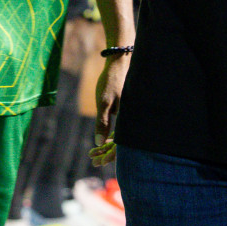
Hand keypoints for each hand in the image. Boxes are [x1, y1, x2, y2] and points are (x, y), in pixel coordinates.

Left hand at [90, 51, 129, 166]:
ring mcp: (132, 116)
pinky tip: (104, 139)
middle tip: (93, 161)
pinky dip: (112, 135)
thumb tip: (99, 143)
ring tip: (94, 152)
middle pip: (122, 144)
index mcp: (130, 120)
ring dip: (108, 146)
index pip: (121, 145)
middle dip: (107, 154)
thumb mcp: (104, 102)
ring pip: (121, 137)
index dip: (109, 156)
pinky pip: (122, 128)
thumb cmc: (111, 81)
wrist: (120, 63)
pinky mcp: (129, 111)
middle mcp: (134, 120)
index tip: (97, 162)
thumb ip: (102, 122)